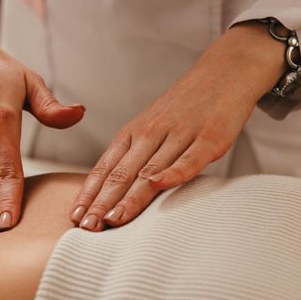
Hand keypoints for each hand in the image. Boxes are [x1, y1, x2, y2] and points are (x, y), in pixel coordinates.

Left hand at [69, 22, 287, 230]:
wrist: (226, 72)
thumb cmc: (186, 108)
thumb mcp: (152, 127)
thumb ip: (135, 157)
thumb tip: (112, 194)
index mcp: (134, 133)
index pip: (105, 167)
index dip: (89, 194)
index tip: (74, 217)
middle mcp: (151, 133)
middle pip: (122, 173)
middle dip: (102, 203)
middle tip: (86, 227)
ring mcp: (180, 134)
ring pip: (150, 170)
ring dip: (130, 197)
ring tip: (113, 220)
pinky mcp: (210, 137)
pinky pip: (190, 158)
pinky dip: (174, 172)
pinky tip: (159, 186)